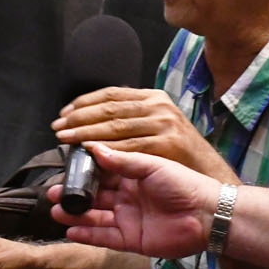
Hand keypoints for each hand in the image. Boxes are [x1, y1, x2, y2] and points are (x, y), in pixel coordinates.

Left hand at [53, 87, 235, 179]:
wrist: (209, 173)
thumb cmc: (179, 155)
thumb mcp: (159, 126)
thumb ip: (132, 119)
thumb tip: (95, 121)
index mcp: (155, 98)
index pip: (112, 94)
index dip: (85, 102)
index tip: (65, 113)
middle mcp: (159, 107)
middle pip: (109, 109)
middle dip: (80, 117)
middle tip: (58, 127)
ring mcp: (163, 124)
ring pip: (114, 125)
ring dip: (85, 132)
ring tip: (65, 138)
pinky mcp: (165, 143)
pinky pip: (127, 145)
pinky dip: (105, 148)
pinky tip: (88, 151)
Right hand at [55, 143, 219, 258]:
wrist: (207, 214)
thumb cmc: (184, 184)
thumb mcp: (151, 166)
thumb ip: (122, 160)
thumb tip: (94, 148)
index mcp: (134, 176)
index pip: (102, 173)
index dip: (83, 173)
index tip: (64, 169)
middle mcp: (129, 197)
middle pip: (94, 197)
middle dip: (73, 195)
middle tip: (53, 193)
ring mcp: (129, 219)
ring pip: (95, 218)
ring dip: (76, 215)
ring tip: (56, 210)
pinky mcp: (132, 240)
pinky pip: (104, 237)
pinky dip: (87, 234)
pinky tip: (70, 230)